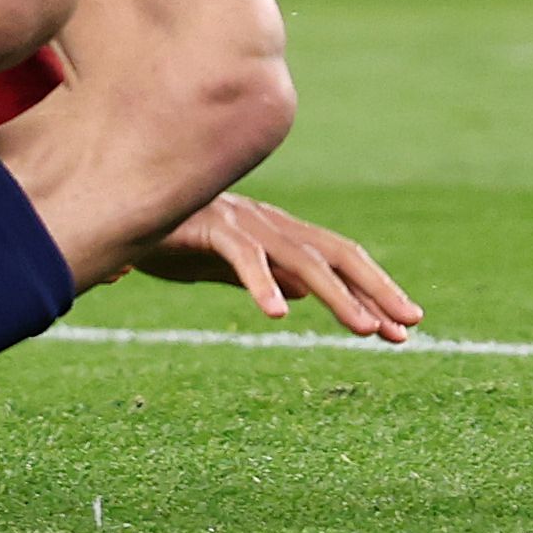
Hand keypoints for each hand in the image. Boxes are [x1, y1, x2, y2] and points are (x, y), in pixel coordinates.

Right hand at [126, 192, 422, 341]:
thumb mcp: (226, 265)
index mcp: (277, 233)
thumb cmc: (170, 234)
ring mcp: (244, 223)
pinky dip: (261, 282)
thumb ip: (265, 276)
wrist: (122, 203)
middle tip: (410, 325)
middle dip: (377, 290)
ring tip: (365, 329)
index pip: (339, 261)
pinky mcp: (211, 229)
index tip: (404, 327)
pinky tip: (278, 312)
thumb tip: (307, 295)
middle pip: (336, 255)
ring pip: (301, 260)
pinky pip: (242, 258)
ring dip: (338, 295)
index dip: (374, 291)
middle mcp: (270, 224)